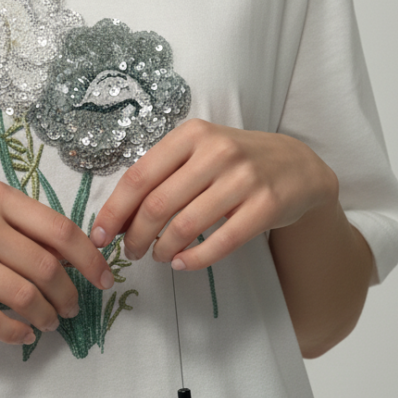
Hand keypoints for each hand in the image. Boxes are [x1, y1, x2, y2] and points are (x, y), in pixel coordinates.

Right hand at [0, 179, 114, 345]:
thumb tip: (63, 249)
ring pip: (23, 295)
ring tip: (50, 323)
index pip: (59, 230)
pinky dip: (13, 331)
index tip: (103, 278)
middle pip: (47, 267)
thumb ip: (13, 216)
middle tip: (73, 308)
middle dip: (69, 294)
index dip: (89, 259)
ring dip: (45, 315)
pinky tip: (21, 334)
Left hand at [89, 119, 337, 270]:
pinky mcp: (266, 206)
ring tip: (159, 256)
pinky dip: (194, 259)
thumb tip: (119, 216)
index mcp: (191, 134)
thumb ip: (162, 175)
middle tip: (130, 252)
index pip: (139, 176)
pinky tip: (183, 263)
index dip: (114, 210)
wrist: (297, 165)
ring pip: (186, 226)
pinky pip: (221, 242)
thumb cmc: (235, 160)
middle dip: (136, 236)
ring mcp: (244, 178)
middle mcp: (217, 151)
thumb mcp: (198, 151)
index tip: (100, 235)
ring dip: (163, 250)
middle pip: (158, 204)